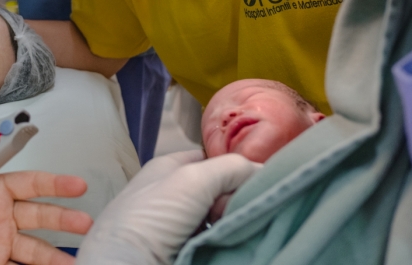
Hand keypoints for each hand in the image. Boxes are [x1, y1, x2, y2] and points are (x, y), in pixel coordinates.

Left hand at [75, 151, 260, 264]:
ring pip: (223, 218)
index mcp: (168, 169)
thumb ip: (230, 168)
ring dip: (235, 223)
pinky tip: (236, 244)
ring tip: (239, 230)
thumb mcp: (191, 180)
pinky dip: (230, 242)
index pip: (212, 160)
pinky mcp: (187, 252)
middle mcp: (174, 195)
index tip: (255, 179)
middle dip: (236, 199)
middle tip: (240, 211)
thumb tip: (263, 170)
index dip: (234, 166)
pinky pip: (219, 241)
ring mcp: (180, 227)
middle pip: (222, 190)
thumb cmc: (148, 219)